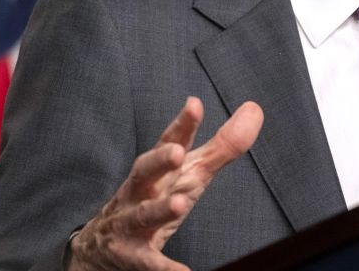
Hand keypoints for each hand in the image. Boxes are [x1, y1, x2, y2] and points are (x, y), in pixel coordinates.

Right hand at [68, 97, 263, 270]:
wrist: (103, 246)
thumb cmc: (156, 199)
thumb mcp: (190, 172)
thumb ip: (222, 145)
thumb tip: (255, 110)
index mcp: (158, 169)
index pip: (168, 141)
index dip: (182, 124)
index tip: (194, 105)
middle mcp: (141, 191)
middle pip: (144, 170)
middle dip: (158, 161)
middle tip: (177, 153)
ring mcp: (132, 222)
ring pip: (143, 214)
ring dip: (159, 209)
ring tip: (179, 205)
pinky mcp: (132, 255)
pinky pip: (148, 262)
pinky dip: (164, 269)